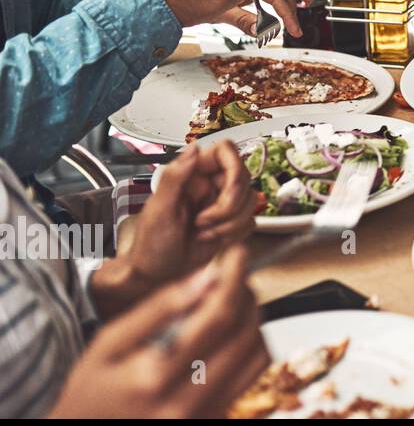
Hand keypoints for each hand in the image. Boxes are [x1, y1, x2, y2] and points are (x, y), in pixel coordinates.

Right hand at [48, 248, 268, 418]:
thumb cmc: (90, 392)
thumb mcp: (107, 345)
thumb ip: (158, 310)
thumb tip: (205, 276)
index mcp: (155, 377)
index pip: (217, 318)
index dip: (234, 278)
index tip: (237, 254)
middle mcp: (187, 402)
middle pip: (245, 335)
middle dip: (246, 296)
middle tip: (232, 276)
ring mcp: (206, 416)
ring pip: (257, 356)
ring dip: (252, 321)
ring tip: (230, 302)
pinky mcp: (216, 420)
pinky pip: (251, 378)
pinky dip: (249, 347)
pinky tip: (228, 333)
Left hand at [91, 140, 257, 317]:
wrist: (156, 276)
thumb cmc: (150, 245)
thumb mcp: (159, 210)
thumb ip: (174, 177)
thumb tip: (193, 149)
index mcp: (192, 176)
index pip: (225, 151)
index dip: (234, 165)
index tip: (227, 187)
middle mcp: (210, 187)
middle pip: (244, 179)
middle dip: (228, 205)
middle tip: (204, 220)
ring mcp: (221, 205)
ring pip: (250, 202)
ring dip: (229, 223)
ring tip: (202, 232)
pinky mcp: (231, 225)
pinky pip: (250, 222)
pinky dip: (234, 235)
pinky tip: (211, 240)